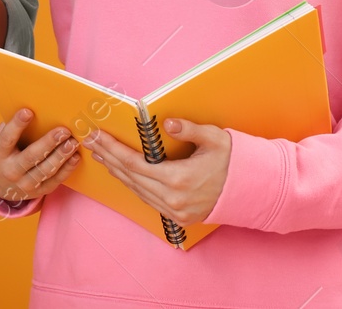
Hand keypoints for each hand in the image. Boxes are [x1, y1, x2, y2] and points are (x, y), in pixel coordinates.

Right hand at [0, 107, 80, 204]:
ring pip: (45, 170)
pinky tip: (75, 158)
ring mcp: (24, 184)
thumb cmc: (2, 155)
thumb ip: (10, 128)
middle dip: (48, 143)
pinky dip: (66, 170)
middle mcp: (10, 171)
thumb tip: (30, 108)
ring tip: (72, 143)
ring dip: (61, 156)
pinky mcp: (38, 192)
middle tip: (63, 131)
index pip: (7, 139)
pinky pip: (54, 181)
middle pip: (31, 157)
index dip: (17, 125)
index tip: (28, 111)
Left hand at [83, 118, 230, 225]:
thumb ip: (189, 129)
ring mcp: (175, 211)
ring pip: (137, 190)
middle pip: (130, 177)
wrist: (251, 191)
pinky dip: (133, 184)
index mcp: (179, 178)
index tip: (96, 136)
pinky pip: (148, 199)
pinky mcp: (178, 218)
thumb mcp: (214, 139)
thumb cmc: (232, 161)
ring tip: (103, 155)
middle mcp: (173, 199)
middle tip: (91, 141)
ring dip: (118, 172)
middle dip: (108, 157)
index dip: (112, 149)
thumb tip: (168, 123)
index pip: (134, 163)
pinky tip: (124, 173)